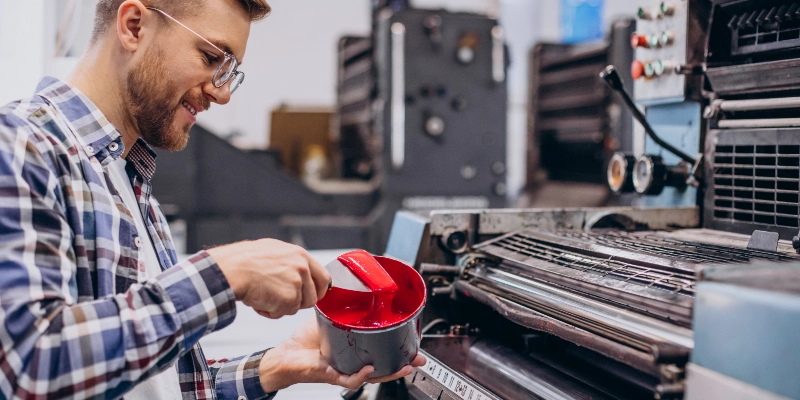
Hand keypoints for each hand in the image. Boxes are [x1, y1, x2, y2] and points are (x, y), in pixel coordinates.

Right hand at [207, 239, 329, 318]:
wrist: (232, 269)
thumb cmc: (245, 261)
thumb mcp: (274, 251)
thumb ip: (291, 262)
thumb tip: (301, 272)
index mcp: (301, 255)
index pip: (323, 278)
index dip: (318, 291)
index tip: (311, 296)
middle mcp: (302, 268)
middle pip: (313, 297)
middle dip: (298, 303)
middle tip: (280, 300)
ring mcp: (297, 283)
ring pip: (297, 307)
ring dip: (281, 307)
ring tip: (264, 295)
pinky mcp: (288, 298)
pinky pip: (282, 313)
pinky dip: (270, 312)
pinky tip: (259, 300)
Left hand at [258, 317, 426, 391]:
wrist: (284, 356)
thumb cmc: (304, 342)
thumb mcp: (328, 320)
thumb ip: (341, 309)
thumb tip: (352, 289)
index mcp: (355, 350)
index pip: (382, 352)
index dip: (398, 349)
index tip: (413, 343)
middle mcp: (353, 363)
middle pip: (385, 366)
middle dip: (404, 363)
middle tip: (418, 358)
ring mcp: (345, 370)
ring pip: (373, 376)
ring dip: (390, 372)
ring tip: (404, 366)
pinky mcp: (332, 375)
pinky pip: (350, 379)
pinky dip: (361, 375)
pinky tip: (369, 369)